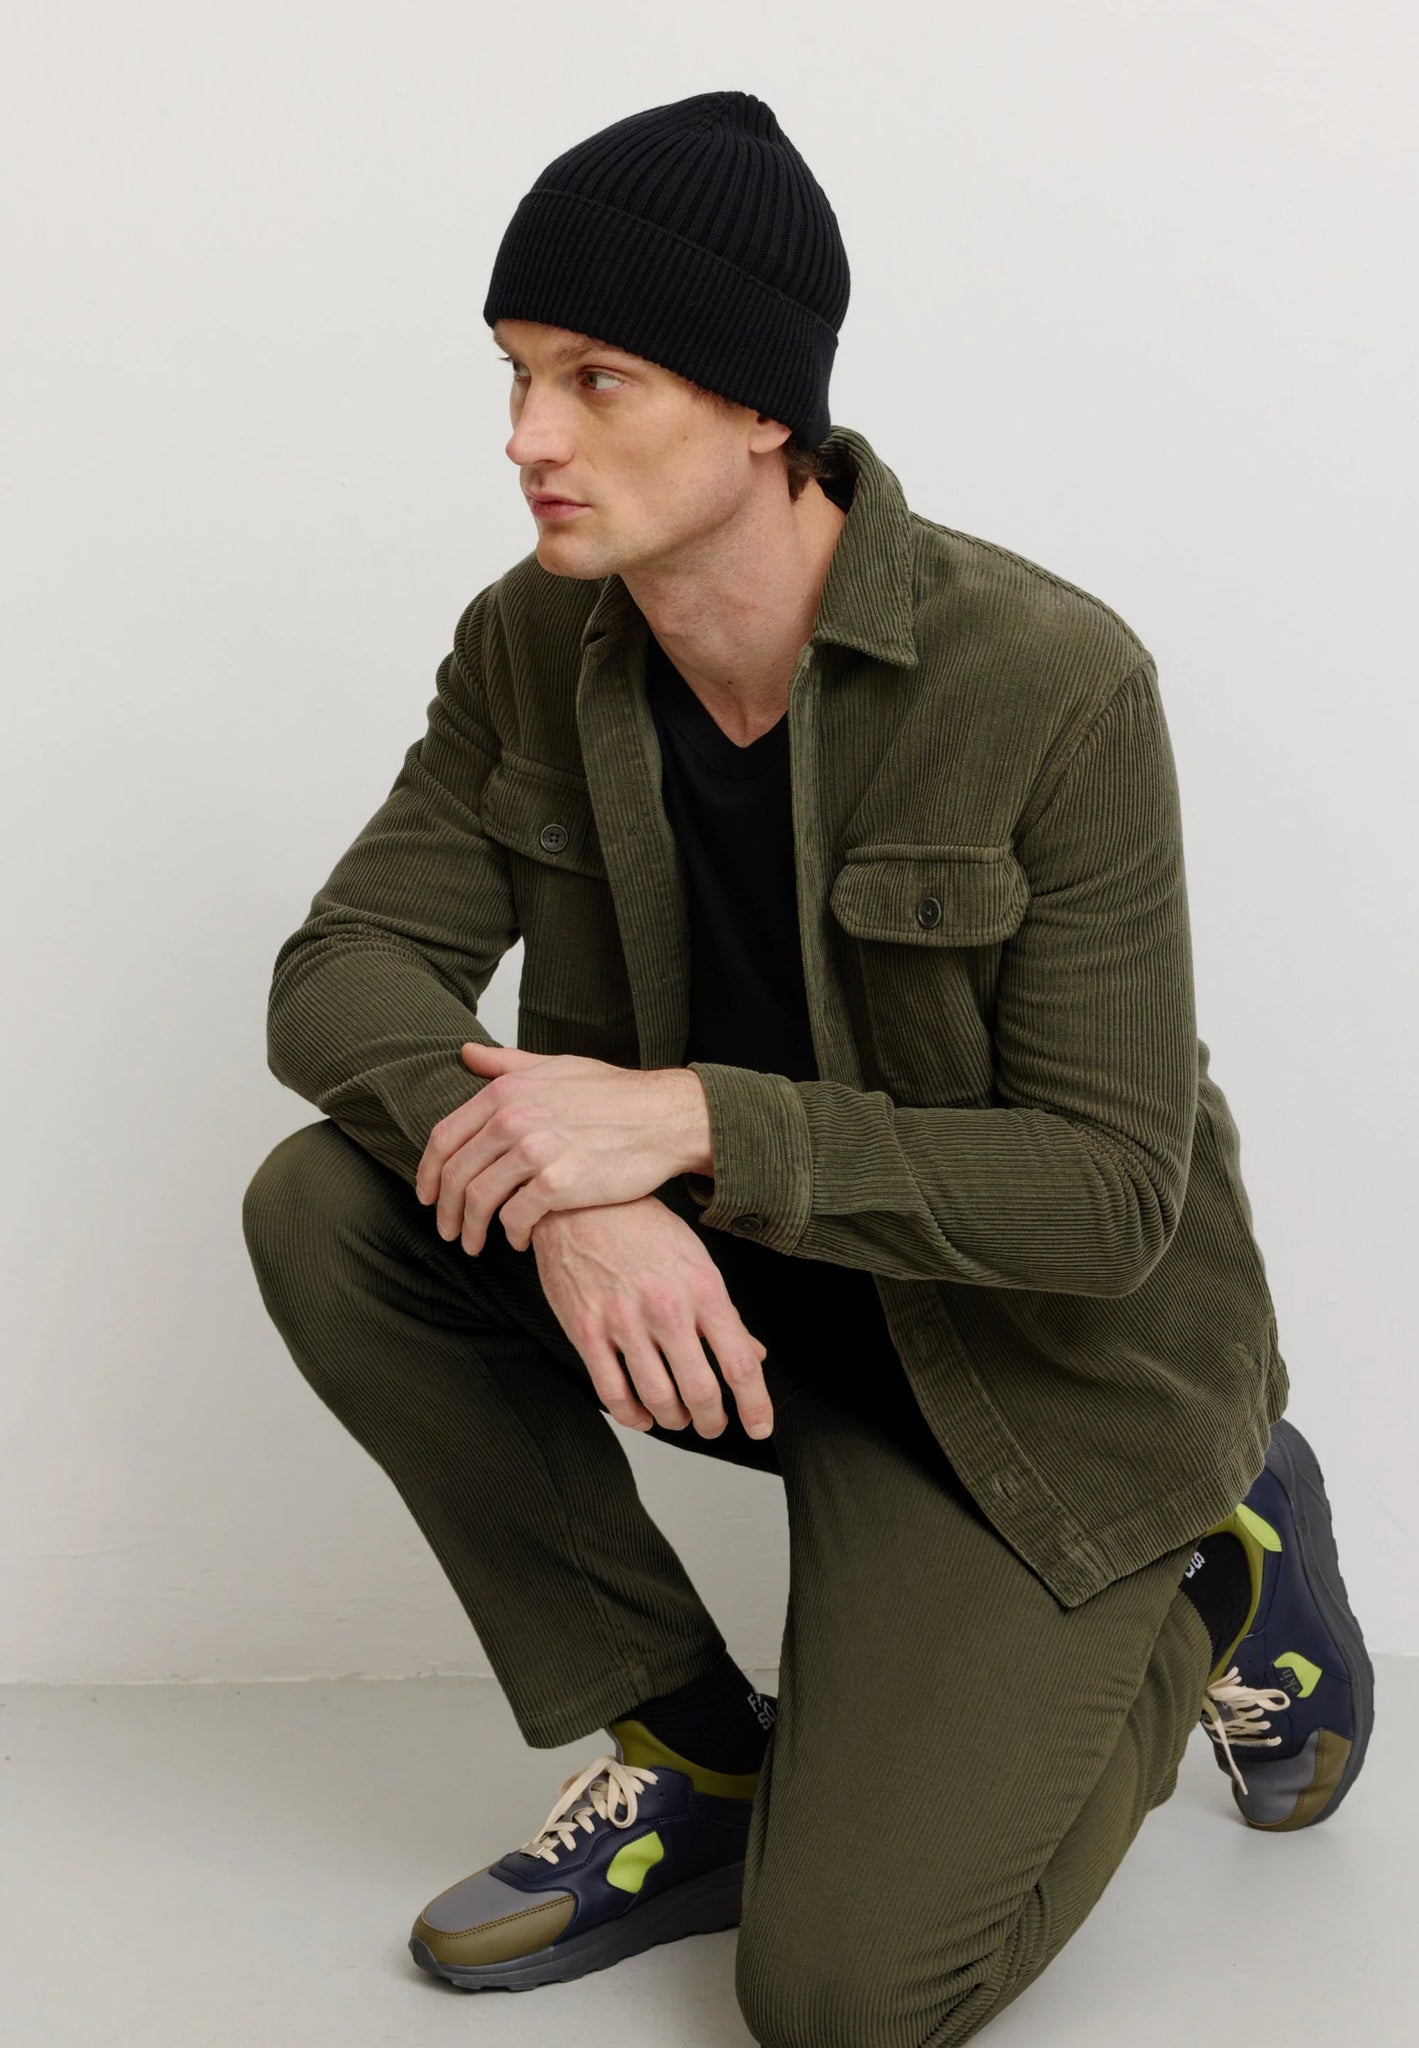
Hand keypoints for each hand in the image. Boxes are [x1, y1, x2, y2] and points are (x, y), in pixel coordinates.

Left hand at [415, 1042, 712, 1254]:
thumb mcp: (555, 1067)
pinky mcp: (560, 1184)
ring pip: (480, 1201)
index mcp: (505, 1092)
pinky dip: (512, 1235)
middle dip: (447, 1211)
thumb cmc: (614, 1094)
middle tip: (448, 1232)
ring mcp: (536, 1151)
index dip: (428, 1172)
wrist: (664, 1117)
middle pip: (457, 1174)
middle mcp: (514, 1119)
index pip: (444, 1138)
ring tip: (475, 1246)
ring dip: (472, 1230)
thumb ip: (506, 1064)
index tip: (428, 1196)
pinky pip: (517, 1219)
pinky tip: (518, 1241)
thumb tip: (465, 1054)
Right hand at [529, 1196, 774, 1439]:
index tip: (759, 1428)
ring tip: (678, 1418)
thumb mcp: (696, 1260)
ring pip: (658, 1399)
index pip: (740, 1363)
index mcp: (703, 1288)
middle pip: (701, 1391)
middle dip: (712, 1421)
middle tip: (713, 1426)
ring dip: (674, 1420)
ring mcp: (624, 1321)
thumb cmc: (643, 1228)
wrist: (580, 1202)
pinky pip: (612, 1392)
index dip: (755, 1406)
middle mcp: (667, 1308)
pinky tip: (642, 1415)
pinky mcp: (586, 1330)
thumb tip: (754, 1354)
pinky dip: (632, 1416)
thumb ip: (725, 1313)